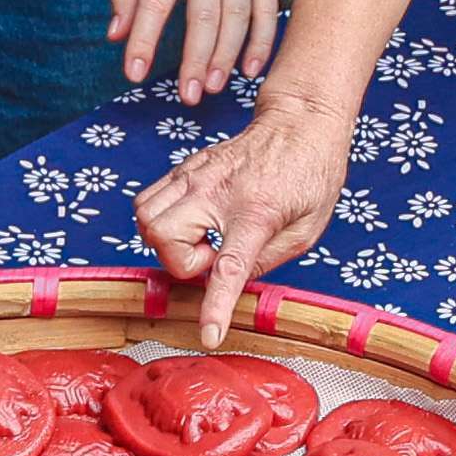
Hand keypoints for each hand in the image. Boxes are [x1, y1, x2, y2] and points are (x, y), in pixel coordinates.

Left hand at [111, 0, 280, 104]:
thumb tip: (115, 34)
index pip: (154, 3)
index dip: (143, 39)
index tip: (133, 72)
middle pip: (203, 17)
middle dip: (195, 60)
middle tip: (188, 95)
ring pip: (237, 17)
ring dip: (226, 55)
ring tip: (214, 86)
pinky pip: (267, 9)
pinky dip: (262, 40)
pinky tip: (251, 68)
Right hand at [130, 97, 352, 344]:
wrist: (300, 121)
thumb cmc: (310, 173)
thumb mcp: (307, 229)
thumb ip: (267, 260)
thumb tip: (232, 282)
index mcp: (256, 212)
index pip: (227, 266)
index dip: (216, 306)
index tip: (209, 334)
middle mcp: (216, 190)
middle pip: (160, 236)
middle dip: (179, 260)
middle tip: (211, 254)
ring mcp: (196, 174)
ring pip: (144, 217)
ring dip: (166, 241)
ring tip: (200, 238)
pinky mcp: (186, 166)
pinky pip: (148, 200)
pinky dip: (160, 219)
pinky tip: (191, 221)